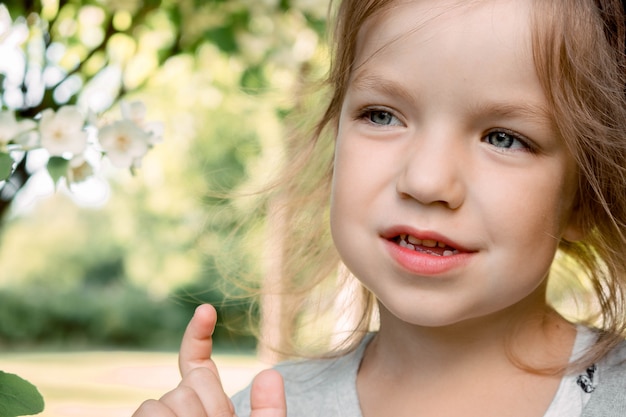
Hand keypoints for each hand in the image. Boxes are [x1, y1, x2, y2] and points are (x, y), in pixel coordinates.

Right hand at [132, 304, 286, 416]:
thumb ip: (268, 414)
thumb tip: (270, 372)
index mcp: (207, 409)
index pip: (195, 365)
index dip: (198, 336)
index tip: (207, 310)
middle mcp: (180, 412)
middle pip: (186, 385)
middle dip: (205, 408)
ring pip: (159, 403)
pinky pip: (148, 412)